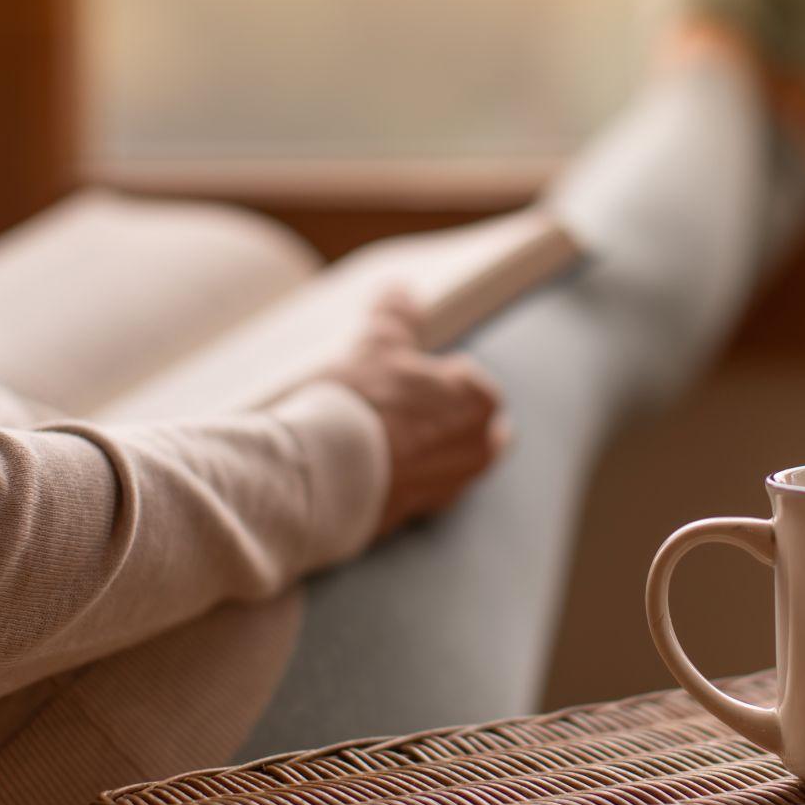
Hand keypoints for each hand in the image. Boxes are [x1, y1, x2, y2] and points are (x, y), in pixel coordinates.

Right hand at [323, 289, 508, 534]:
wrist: (324, 473)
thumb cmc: (360, 401)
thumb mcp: (377, 343)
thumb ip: (397, 315)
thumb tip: (401, 291)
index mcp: (480, 402)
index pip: (469, 381)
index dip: (434, 376)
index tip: (402, 377)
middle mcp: (478, 449)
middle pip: (468, 426)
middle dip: (440, 415)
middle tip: (396, 405)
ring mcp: (450, 487)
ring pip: (444, 459)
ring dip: (421, 448)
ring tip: (375, 435)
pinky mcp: (418, 514)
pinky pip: (416, 488)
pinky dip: (401, 477)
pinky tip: (367, 466)